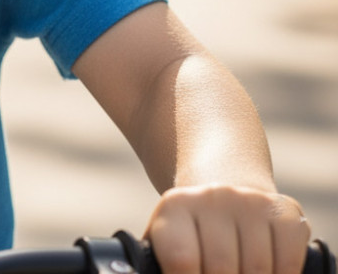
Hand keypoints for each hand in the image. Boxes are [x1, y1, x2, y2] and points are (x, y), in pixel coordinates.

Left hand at [145, 185, 309, 273]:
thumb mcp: (166, 245)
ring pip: (259, 270)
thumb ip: (162, 265)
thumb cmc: (190, 234)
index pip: (182, 261)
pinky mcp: (284, 211)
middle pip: (222, 269)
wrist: (223, 187)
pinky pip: (290, 263)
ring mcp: (250, 201)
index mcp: (174, 207)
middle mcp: (212, 196)